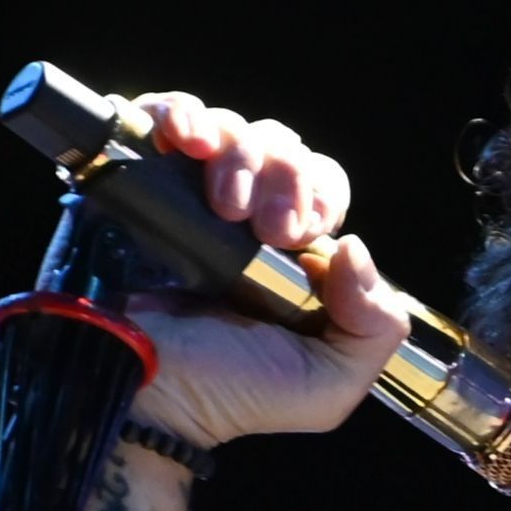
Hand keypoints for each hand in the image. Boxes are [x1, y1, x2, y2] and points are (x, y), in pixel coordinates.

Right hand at [108, 93, 411, 449]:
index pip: (321, 184)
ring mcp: (186, 194)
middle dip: (283, 176)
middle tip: (266, 229)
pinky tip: (182, 140)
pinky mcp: (135, 180)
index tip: (300, 235)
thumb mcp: (327, 385)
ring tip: (223, 207)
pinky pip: (160, 117)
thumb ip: (374, 327)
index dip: (318, 194)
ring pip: (229, 128)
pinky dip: (176, 113)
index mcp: (288, 252)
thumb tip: (355, 249)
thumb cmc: (226, 395)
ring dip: (237, 153)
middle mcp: (239, 216)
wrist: (141, 396)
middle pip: (279, 147)